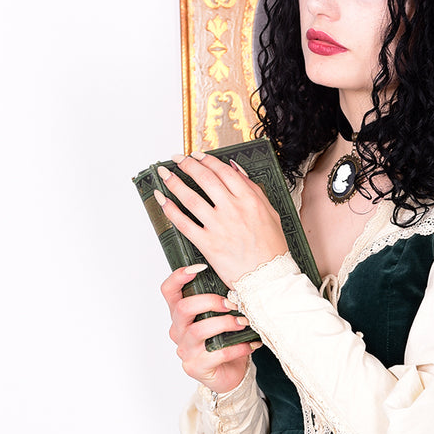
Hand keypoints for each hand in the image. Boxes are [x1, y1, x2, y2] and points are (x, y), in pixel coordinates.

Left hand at [154, 151, 288, 287]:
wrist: (267, 277)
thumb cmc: (271, 248)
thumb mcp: (270, 212)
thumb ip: (253, 188)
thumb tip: (235, 168)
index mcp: (249, 200)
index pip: (223, 171)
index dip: (206, 160)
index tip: (196, 156)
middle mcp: (233, 209)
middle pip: (204, 179)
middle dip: (187, 165)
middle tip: (177, 159)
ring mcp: (218, 226)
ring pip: (190, 197)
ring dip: (174, 183)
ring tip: (165, 175)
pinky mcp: (207, 244)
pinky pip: (184, 223)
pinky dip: (170, 210)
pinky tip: (162, 200)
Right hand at [161, 264, 260, 392]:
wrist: (230, 374)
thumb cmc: (225, 341)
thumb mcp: (220, 318)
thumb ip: (220, 301)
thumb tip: (240, 281)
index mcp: (180, 315)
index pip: (169, 291)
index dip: (179, 276)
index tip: (200, 268)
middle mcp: (178, 331)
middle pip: (183, 308)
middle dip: (210, 301)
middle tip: (232, 304)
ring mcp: (185, 350)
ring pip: (199, 330)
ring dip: (225, 323)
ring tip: (244, 323)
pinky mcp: (196, 367)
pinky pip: (217, 353)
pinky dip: (238, 347)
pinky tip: (250, 343)